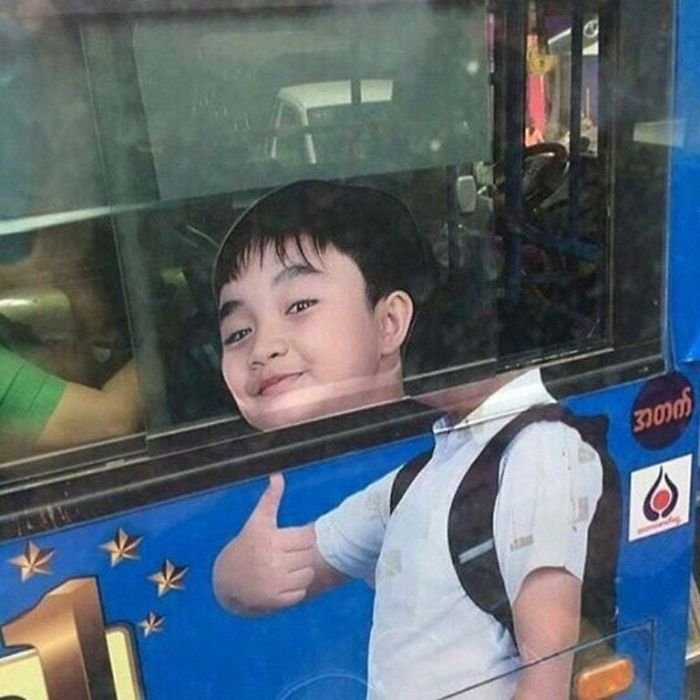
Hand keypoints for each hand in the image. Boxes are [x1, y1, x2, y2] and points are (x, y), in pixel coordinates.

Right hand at [213, 474, 315, 614]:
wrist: (226, 580)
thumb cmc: (246, 545)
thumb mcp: (257, 521)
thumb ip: (270, 498)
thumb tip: (277, 475)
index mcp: (271, 539)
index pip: (307, 539)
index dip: (301, 540)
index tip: (289, 541)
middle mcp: (272, 561)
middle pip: (308, 557)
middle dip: (300, 557)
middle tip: (285, 557)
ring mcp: (274, 582)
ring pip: (307, 575)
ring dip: (300, 574)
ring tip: (285, 570)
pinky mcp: (275, 600)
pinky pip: (300, 593)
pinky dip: (295, 591)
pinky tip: (281, 584)